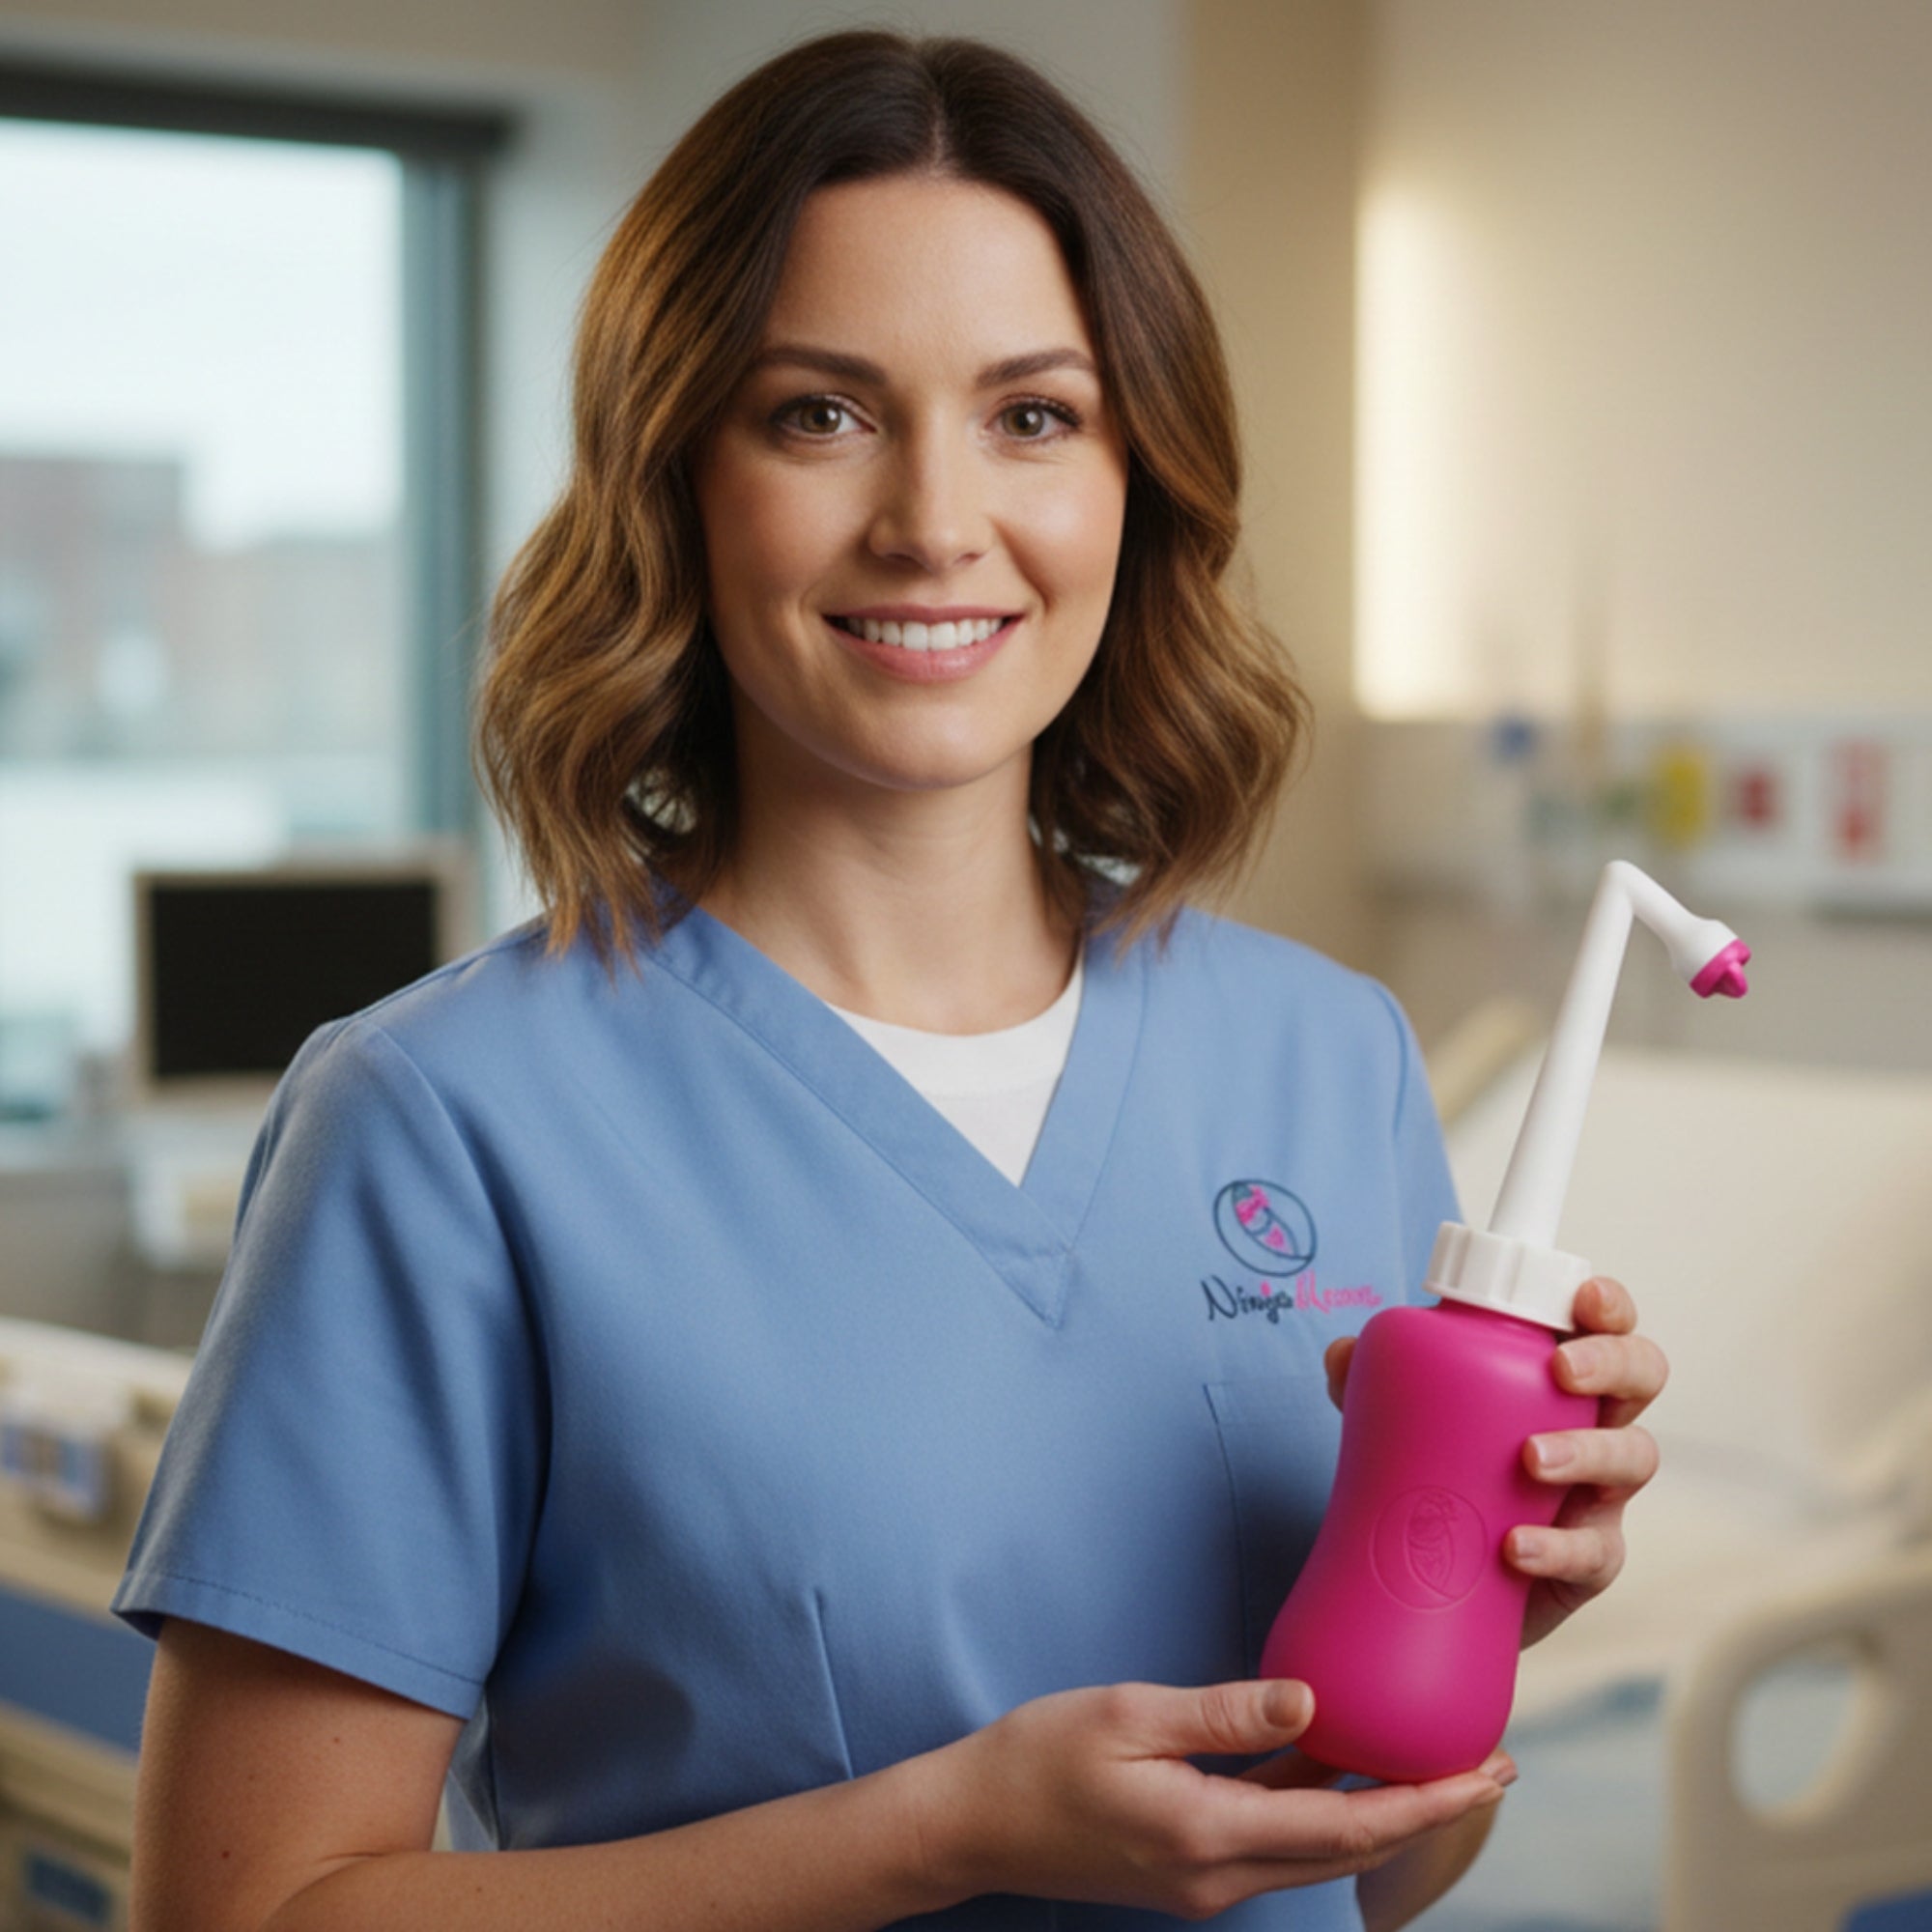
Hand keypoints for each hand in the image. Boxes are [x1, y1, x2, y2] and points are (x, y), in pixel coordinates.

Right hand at [923, 1678, 1511, 1919]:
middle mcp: (1220, 1876)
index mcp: (1209, 1835)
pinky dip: (1323, 1807)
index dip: (1426, 1801)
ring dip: (1379, 1811)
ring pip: (1318, 1850)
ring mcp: (1205, 1883)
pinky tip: (1336, 1760)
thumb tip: (1313, 1700)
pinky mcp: (1189, 1871)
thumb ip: (1224, 1712)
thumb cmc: (1037, 1758)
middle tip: (1490, 1766)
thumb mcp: (1128, 1714)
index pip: (1347, 1825)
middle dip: (1426, 1811)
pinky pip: (1278, 1841)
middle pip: (1350, 1850)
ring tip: (1431, 1764)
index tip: (1487, 1772)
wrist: (971, 1824)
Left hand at [1324, 1275, 1667, 1650]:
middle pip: (1643, 1374)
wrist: (1438, 1578)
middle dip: (1614, 1363)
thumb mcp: (1403, 1418)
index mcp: (1556, 1374)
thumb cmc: (1439, 1469)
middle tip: (1562, 1372)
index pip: (1602, 1323)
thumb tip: (1344, 1354)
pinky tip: (1516, 1546)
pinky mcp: (1589, 1562)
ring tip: (1530, 1458)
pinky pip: (1595, 1552)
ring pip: (1634, 1457)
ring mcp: (1599, 1493)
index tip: (1582, 1298)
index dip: (1607, 1304)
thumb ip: (1373, 1382)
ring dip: (1587, 1452)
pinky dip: (1557, 1547)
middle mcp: (1593, 1423)